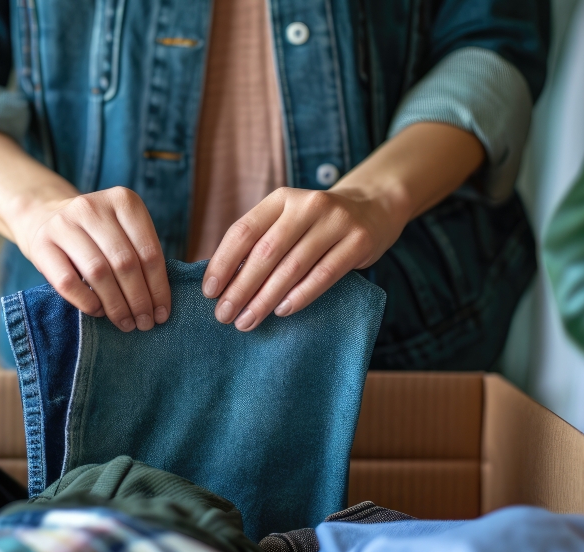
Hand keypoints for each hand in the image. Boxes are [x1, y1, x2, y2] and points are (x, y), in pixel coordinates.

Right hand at [15, 186, 170, 331]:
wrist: (44, 217)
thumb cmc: (95, 234)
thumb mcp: (122, 231)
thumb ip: (140, 255)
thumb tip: (159, 304)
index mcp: (123, 201)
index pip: (149, 251)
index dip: (158, 287)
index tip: (162, 314)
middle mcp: (93, 207)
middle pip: (125, 263)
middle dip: (139, 300)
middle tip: (144, 323)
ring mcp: (64, 224)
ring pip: (98, 273)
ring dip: (116, 305)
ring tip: (125, 322)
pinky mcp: (41, 244)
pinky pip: (68, 282)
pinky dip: (87, 302)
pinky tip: (98, 311)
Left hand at [201, 187, 404, 330]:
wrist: (374, 209)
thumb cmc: (317, 226)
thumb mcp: (288, 222)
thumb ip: (261, 244)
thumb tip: (223, 284)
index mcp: (281, 199)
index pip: (243, 231)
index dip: (223, 263)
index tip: (209, 292)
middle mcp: (307, 205)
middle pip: (266, 252)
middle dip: (241, 287)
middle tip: (224, 315)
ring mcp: (336, 222)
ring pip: (292, 267)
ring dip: (265, 299)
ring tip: (247, 320)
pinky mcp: (358, 241)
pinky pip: (323, 275)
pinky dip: (300, 296)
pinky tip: (281, 311)